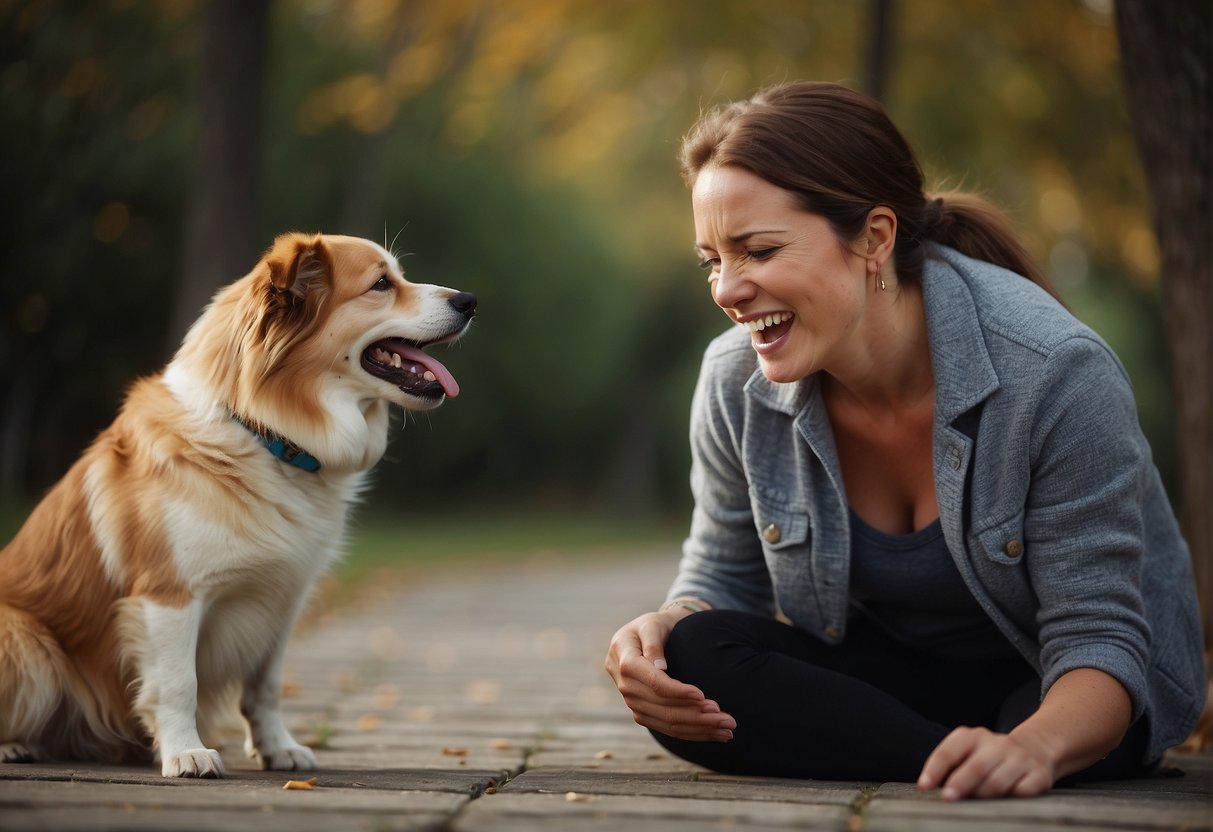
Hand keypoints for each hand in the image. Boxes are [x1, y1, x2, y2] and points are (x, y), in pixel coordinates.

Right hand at [604, 610, 735, 741]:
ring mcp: (632, 702)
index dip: (678, 692)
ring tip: (727, 730)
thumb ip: (653, 643)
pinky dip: (692, 733)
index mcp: (624, 660)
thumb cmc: (653, 625)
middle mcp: (625, 686)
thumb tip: (659, 667)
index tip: (703, 695)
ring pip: (667, 723)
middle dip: (698, 716)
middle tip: (728, 720)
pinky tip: (715, 734)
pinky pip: (667, 728)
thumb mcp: (652, 624)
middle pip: (664, 708)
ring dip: (700, 729)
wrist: (643, 636)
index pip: (654, 683)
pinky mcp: (642, 713)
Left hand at [917, 726, 1055, 799]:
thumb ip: (951, 767)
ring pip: (998, 781)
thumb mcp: (969, 753)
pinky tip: (1007, 803)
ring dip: (984, 796)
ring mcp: (1019, 759)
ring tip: (975, 806)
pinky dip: (1013, 798)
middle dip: (959, 784)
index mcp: (972, 737)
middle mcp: (997, 744)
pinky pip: (1024, 790)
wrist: (1035, 750)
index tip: (924, 786)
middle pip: (975, 766)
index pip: (949, 751)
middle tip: (948, 798)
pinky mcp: (1038, 774)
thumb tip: (930, 787)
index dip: (935, 769)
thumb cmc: (990, 758)